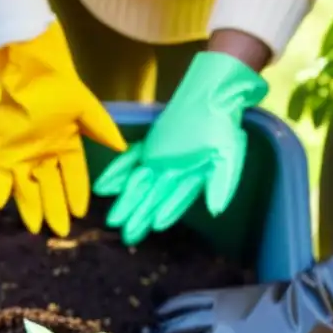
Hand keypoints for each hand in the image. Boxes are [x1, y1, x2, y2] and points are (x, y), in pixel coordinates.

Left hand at [0, 22, 125, 236]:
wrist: (31, 70)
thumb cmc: (60, 87)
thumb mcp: (87, 109)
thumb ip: (102, 130)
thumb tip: (123, 149)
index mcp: (67, 144)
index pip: (75, 175)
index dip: (78, 194)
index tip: (82, 213)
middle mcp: (46, 153)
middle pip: (51, 187)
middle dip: (55, 208)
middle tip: (60, 231)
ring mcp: (23, 152)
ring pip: (28, 186)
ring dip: (31, 206)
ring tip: (36, 229)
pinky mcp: (4, 148)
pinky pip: (1, 173)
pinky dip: (1, 188)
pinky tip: (1, 205)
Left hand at [95, 52, 267, 245]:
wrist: (212, 96)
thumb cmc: (223, 126)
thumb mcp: (229, 153)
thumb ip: (223, 183)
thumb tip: (216, 210)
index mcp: (194, 179)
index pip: (180, 198)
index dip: (169, 210)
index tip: (156, 225)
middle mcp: (174, 175)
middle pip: (155, 197)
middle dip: (141, 216)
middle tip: (127, 236)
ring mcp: (158, 161)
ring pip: (139, 183)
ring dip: (127, 200)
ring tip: (114, 220)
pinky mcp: (148, 147)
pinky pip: (129, 160)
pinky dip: (117, 172)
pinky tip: (103, 188)